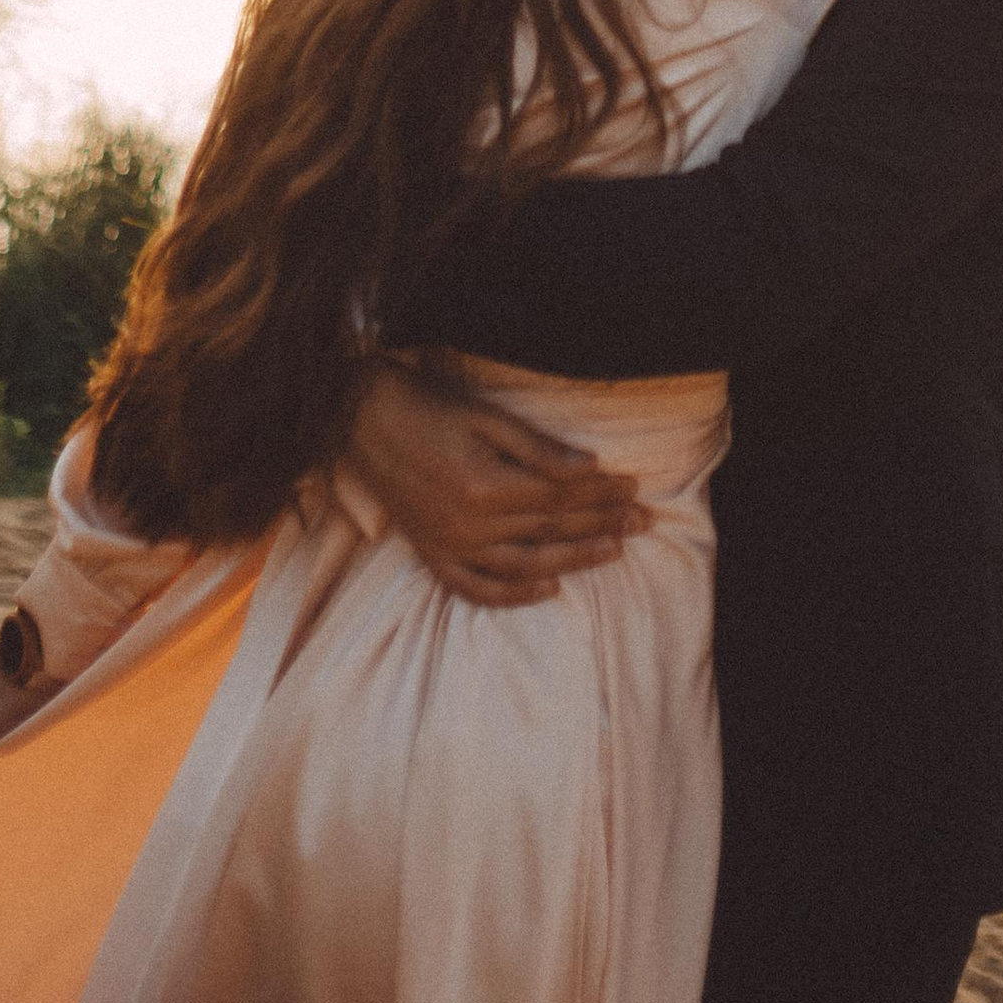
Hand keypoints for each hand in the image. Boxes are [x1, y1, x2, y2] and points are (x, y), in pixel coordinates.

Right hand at [344, 359, 647, 608]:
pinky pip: (477, 589)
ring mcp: (451, 545)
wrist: (358, 419)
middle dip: (603, 523)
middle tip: (644, 522)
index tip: (636, 487)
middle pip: (551, 528)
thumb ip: (536, 447)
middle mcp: (471, 524)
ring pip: (526, 564)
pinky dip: (514, 596)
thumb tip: (589, 466)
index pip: (562, 494)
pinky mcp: (433, 555)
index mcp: (487, 484)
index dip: (602, 491)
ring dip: (574, 559)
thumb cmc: (426, 406)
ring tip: (613, 552)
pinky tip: (549, 589)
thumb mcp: (485, 415)